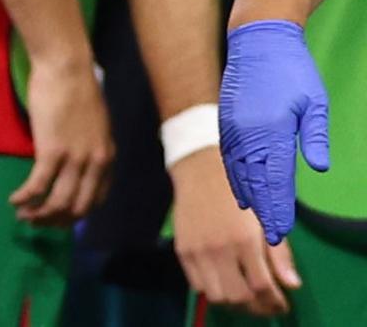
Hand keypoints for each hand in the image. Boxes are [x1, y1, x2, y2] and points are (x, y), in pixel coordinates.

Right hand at [9, 55, 113, 224]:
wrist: (67, 67)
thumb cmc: (77, 87)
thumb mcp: (94, 123)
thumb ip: (89, 146)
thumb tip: (75, 159)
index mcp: (107, 157)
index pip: (96, 200)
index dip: (75, 213)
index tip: (58, 216)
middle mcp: (95, 164)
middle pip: (78, 207)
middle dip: (56, 220)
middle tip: (37, 222)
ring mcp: (75, 159)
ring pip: (59, 202)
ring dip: (39, 214)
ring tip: (22, 216)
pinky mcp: (52, 151)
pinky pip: (38, 185)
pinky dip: (25, 197)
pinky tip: (14, 200)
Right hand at [170, 148, 300, 314]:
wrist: (201, 168)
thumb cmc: (241, 189)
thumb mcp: (268, 217)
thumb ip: (279, 253)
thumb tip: (292, 284)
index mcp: (245, 240)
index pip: (262, 287)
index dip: (274, 301)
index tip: (281, 304)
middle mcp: (219, 249)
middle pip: (239, 297)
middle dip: (256, 306)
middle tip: (264, 302)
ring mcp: (198, 250)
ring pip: (217, 296)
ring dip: (233, 300)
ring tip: (243, 292)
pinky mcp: (182, 249)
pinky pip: (197, 285)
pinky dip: (212, 289)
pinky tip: (223, 280)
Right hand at [221, 19, 328, 243]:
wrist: (257, 38)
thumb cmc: (292, 69)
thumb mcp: (315, 102)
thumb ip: (316, 136)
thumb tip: (319, 168)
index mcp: (271, 129)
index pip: (276, 178)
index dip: (280, 207)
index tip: (284, 230)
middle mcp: (247, 132)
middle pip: (255, 181)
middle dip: (265, 209)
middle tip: (274, 236)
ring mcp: (233, 127)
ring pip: (239, 172)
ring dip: (250, 197)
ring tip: (260, 219)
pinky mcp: (226, 123)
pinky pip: (230, 159)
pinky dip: (236, 179)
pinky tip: (242, 192)